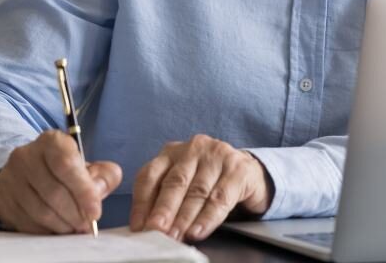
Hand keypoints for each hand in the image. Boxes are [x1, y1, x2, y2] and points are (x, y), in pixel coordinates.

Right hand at [0, 130, 121, 233]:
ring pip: (39, 210)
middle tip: (86, 225)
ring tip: (75, 228)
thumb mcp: (91, 164)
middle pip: (53, 192)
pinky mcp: (2, 201)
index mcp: (51, 141)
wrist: (33, 170)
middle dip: (75, 213)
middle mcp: (26, 156)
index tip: (95, 212)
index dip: (83, 191)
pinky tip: (58, 229)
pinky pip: (25, 222)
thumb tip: (98, 192)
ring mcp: (10, 179)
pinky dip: (46, 230)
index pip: (66, 166)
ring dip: (62, 224)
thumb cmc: (68, 168)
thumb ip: (104, 175)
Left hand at [129, 134, 273, 241]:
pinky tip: (199, 231)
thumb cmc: (206, 182)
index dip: (142, 203)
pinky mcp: (238, 168)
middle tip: (156, 231)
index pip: (150, 175)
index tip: (139, 227)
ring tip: (176, 236)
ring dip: (185, 217)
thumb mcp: (180, 186)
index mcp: (172, 152)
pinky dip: (208, 218)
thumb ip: (161, 201)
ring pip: (198, 190)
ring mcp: (218, 155)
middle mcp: (194, 148)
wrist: (246, 172)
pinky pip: (221, 197)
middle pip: (176, 181)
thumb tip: (143, 228)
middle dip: (164, 210)